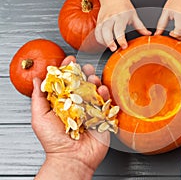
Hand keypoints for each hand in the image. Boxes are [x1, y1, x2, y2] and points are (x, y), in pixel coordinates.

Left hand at [32, 56, 109, 179]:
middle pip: (82, 84)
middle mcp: (77, 105)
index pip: (66, 82)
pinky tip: (102, 91)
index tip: (69, 60)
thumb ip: (39, 98)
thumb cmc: (53, 141)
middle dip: (85, 73)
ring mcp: (90, 110)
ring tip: (93, 79)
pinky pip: (106, 103)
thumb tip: (37, 80)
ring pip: (95, 91)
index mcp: (63, 103)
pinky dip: (106, 95)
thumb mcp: (40, 117)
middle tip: (85, 68)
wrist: (72, 158)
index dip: (67, 70)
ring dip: (96, 82)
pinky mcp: (102, 117)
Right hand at [94, 0, 150, 50]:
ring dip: (104, 41)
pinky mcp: (99, 22)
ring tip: (110, 48)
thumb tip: (148, 34)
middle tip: (114, 49)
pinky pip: (97, 32)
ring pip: (100, 32)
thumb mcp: (134, 15)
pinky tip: (105, 43)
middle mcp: (111, 18)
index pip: (119, 29)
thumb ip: (140, 26)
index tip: (124, 46)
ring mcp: (103, 20)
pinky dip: (100, 39)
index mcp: (121, 16)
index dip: (121, 39)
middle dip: (109, 41)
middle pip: (107, 31)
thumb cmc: (123, 5)